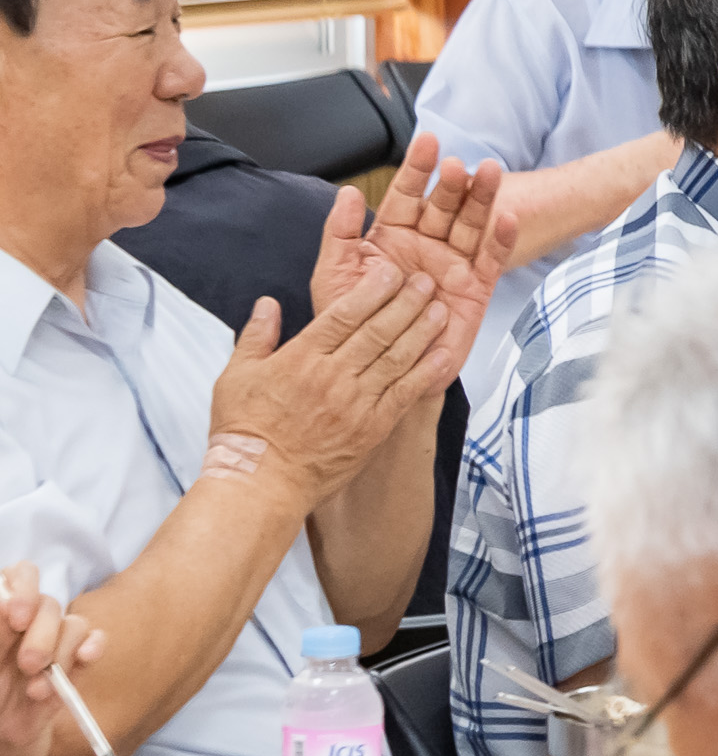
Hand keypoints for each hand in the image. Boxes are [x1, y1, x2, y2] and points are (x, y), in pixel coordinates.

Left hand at [0, 564, 101, 755]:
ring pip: (73, 622)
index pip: (17, 577)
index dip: (22, 588)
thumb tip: (6, 608)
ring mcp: (50, 642)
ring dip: (61, 655)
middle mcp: (23, 624)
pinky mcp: (73, 663)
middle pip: (48, 602)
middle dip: (42, 633)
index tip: (17, 616)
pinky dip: (93, 648)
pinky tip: (83, 663)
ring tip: (38, 691)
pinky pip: (94, 640)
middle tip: (28, 665)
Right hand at [207, 259, 452, 511]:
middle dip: (406, 302)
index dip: (372, 290)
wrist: (260, 483)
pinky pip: (405, 394)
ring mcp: (355, 402)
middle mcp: (333, 375)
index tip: (391, 272)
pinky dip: (426, 372)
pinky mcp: (372, 427)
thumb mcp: (235, 376)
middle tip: (426, 282)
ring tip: (441, 309)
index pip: (344, 315)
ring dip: (422, 331)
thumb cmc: (245, 431)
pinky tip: (444, 355)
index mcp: (300, 358)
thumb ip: (256, 336)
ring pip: (396, 357)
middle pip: (378, 330)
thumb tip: (266, 304)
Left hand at [312, 134, 517, 376]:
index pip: (406, 196)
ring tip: (490, 173)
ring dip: (483, 199)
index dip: (417, 170)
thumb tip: (346, 192)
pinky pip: (491, 260)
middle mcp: (425, 245)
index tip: (427, 141)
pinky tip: (507, 219)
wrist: (376, 374)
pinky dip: (500, 239)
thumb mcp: (336, 277)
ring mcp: (453, 265)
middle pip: (445, 205)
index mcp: (392, 237)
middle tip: (456, 165)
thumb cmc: (352, 327)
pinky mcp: (475, 289)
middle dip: (452, 183)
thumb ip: (339, 234)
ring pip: (471, 224)